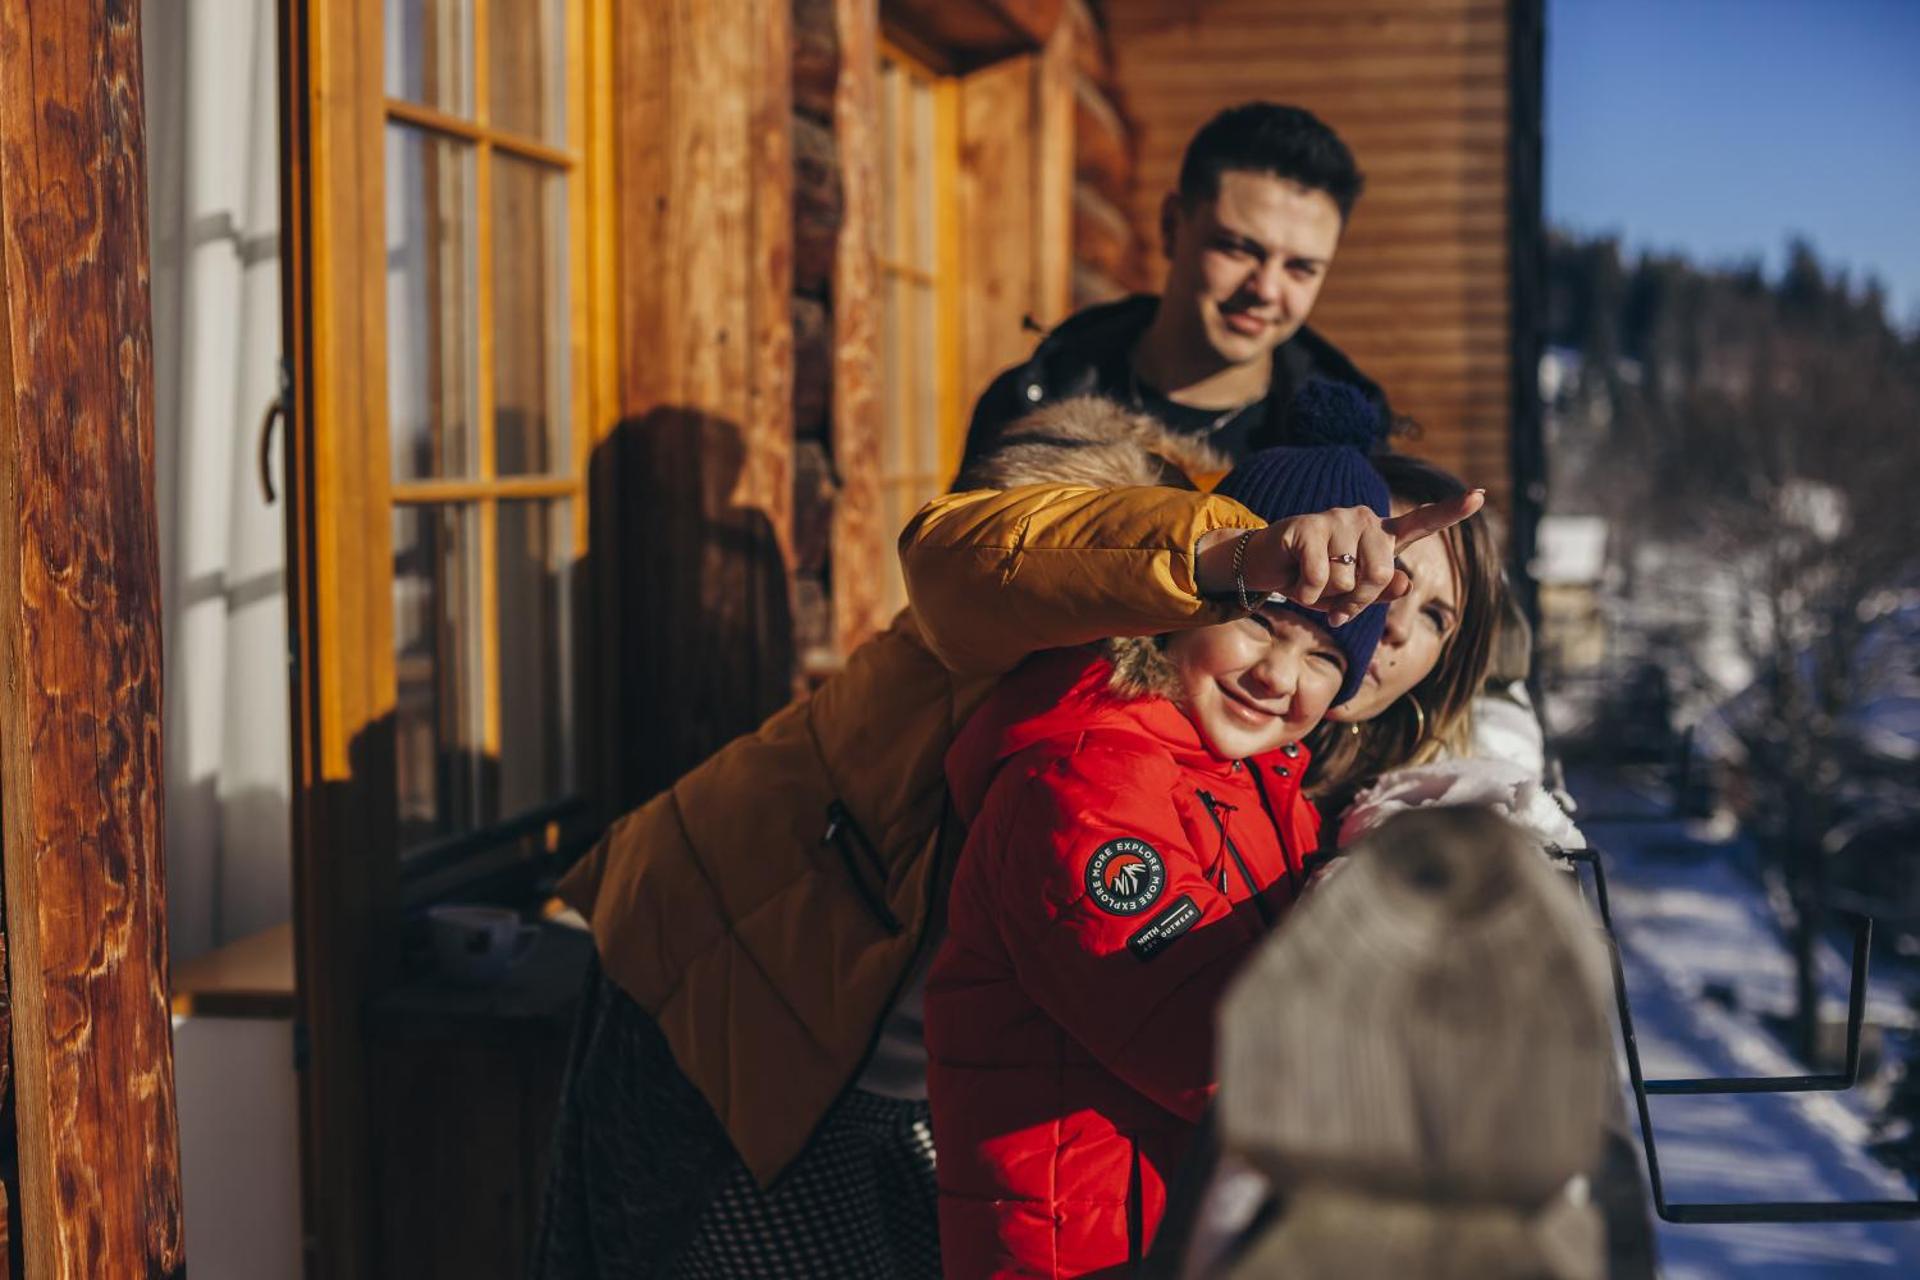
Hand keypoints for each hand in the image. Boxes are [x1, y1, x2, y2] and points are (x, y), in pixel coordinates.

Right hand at [1196, 489, 1484, 624]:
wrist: (1266, 569)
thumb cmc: (1313, 580)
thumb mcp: (1349, 596)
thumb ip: (1380, 592)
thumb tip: (1406, 580)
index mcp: (1379, 535)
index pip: (1421, 522)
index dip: (1451, 511)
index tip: (1480, 496)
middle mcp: (1362, 519)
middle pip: (1381, 574)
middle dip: (1359, 601)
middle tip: (1338, 605)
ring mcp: (1335, 519)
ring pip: (1348, 580)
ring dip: (1328, 597)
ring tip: (1311, 583)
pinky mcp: (1307, 527)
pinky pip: (1320, 579)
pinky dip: (1307, 592)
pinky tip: (1295, 579)